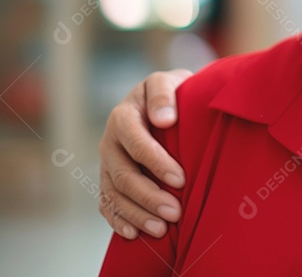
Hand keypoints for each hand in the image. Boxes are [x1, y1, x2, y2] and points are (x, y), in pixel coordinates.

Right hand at [98, 69, 191, 238]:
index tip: (181, 179)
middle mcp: (110, 141)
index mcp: (123, 116)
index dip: (157, 162)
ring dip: (136, 214)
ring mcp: (107, 162)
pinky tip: (133, 234)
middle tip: (176, 213)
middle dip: (149, 197)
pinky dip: (117, 220)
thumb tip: (165, 118)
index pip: (136, 143)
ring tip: (161, 230)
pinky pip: (106, 203)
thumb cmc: (172, 92)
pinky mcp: (108, 178)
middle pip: (124, 175)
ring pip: (114, 194)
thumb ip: (164, 93)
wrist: (162, 101)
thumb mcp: (169, 81)